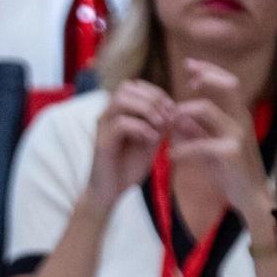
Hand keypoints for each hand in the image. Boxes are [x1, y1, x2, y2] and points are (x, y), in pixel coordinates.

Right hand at [85, 80, 173, 204]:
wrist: (111, 191)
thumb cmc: (128, 166)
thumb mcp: (150, 141)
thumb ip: (159, 125)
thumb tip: (173, 111)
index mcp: (117, 112)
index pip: (135, 86)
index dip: (156, 92)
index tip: (172, 109)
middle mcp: (107, 114)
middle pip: (127, 87)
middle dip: (153, 98)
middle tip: (167, 117)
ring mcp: (102, 126)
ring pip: (122, 100)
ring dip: (146, 109)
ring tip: (159, 125)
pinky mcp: (102, 141)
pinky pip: (121, 123)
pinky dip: (141, 128)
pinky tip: (151, 140)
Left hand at [167, 60, 270, 216]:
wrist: (252, 198)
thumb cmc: (231, 172)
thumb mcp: (213, 146)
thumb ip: (198, 131)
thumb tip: (178, 116)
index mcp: (238, 117)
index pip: (229, 82)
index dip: (210, 70)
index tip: (189, 64)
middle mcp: (241, 121)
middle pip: (228, 85)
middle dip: (205, 75)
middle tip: (186, 76)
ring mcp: (238, 136)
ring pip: (207, 109)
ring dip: (182, 111)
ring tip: (169, 122)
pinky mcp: (231, 153)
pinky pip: (200, 144)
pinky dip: (182, 148)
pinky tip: (171, 156)